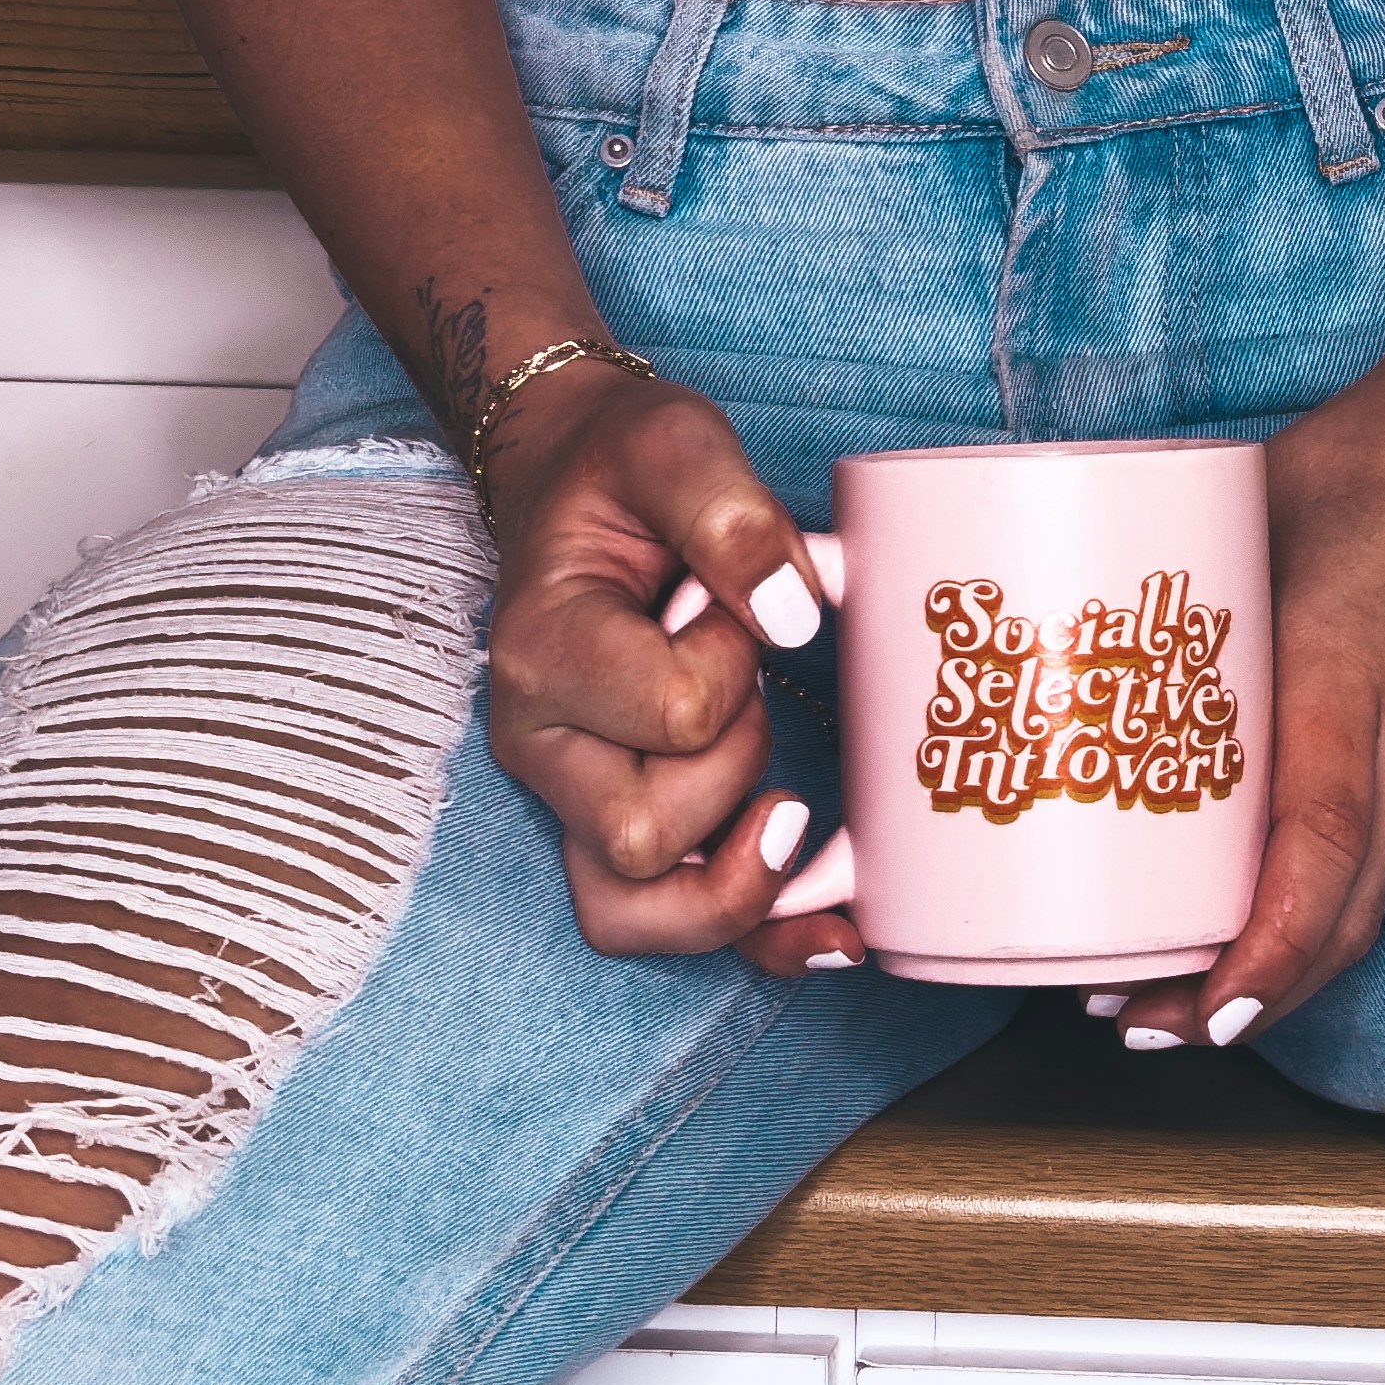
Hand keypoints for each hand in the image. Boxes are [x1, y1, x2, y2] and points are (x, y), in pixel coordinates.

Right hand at [477, 366, 850, 970]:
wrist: (582, 485)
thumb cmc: (626, 471)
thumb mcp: (676, 445)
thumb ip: (731, 516)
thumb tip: (795, 615)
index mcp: (543, 651)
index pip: (669, 713)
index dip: (734, 664)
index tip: (733, 603)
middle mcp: (542, 744)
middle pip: (640, 834)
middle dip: (731, 763)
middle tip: (751, 684)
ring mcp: (572, 798)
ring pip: (633, 913)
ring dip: (733, 876)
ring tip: (795, 814)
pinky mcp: (618, 827)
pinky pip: (668, 928)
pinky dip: (759, 939)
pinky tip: (842, 934)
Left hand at [1106, 379, 1384, 1056]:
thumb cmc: (1365, 464)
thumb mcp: (1241, 503)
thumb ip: (1155, 564)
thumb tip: (1021, 603)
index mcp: (1350, 676)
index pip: (1324, 838)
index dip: (1269, 941)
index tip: (1206, 1004)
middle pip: (1342, 916)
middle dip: (1242, 999)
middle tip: (1131, 1021)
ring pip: (1358, 906)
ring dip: (1267, 977)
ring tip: (1158, 1001)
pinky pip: (1365, 867)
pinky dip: (1298, 923)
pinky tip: (1226, 930)